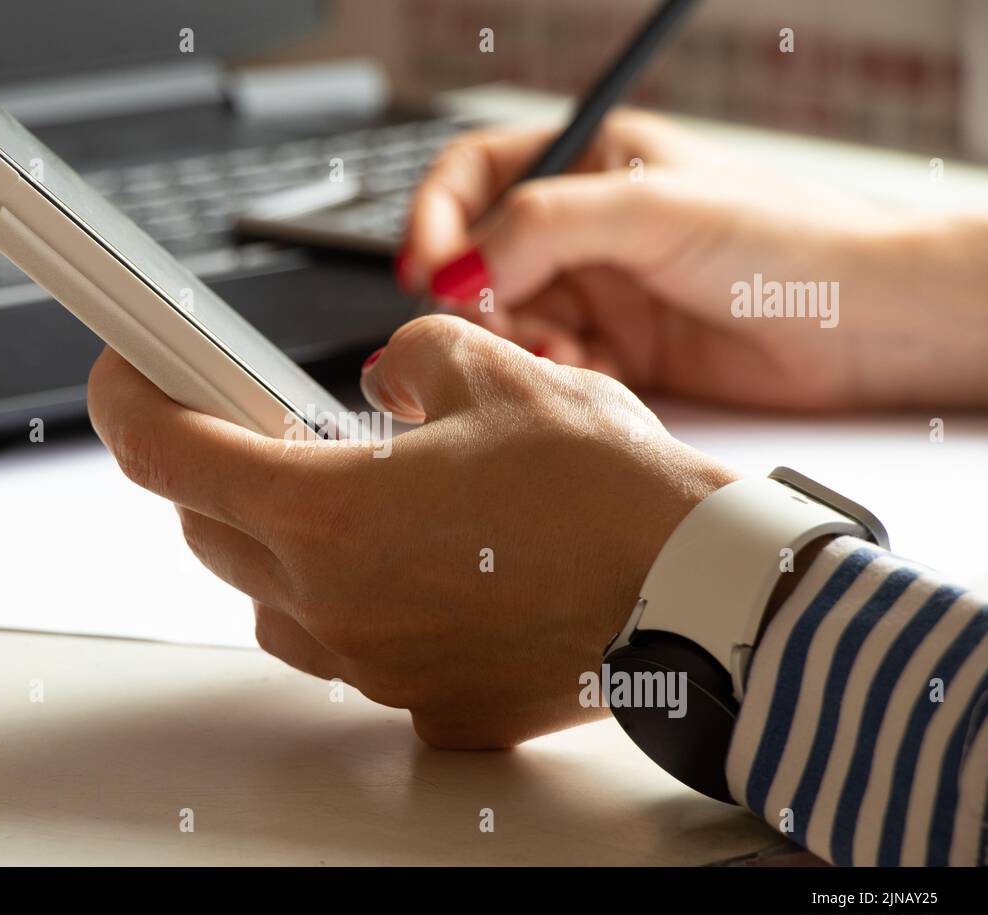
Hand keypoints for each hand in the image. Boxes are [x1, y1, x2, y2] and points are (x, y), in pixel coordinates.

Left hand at [88, 316, 736, 747]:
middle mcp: (336, 605)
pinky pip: (353, 650)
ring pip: (275, 599)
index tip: (123, 378)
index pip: (171, 455)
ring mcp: (378, 667)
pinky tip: (420, 566)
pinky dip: (359, 603)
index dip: (130, 404)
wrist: (699, 596)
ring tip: (355, 498)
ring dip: (285, 544)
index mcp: (329, 514)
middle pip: (212, 532)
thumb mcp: (492, 371)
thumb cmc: (607, 492)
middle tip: (258, 424)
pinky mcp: (429, 704)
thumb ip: (407, 360)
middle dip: (218, 470)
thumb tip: (387, 380)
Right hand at [399, 110, 987, 410]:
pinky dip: (556, 373)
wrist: (864, 326)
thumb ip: (542, 226)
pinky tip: (591, 372)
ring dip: (520, 339)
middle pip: (483, 258)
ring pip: (513, 319)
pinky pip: (552, 364)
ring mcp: (603, 291)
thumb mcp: (649, 208)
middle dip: (480, 295)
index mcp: (590, 165)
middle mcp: (588, 227)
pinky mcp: (619, 351)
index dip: (438, 217)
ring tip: (559, 349)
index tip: (427, 267)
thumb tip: (458, 267)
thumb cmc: (786, 241)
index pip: (477, 177)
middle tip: (497, 321)